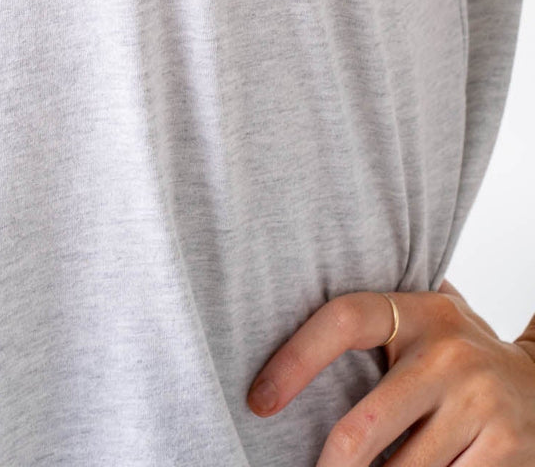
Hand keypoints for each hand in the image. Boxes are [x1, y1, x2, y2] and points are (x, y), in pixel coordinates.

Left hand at [246, 279, 534, 463]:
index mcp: (419, 313)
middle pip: (363, 426)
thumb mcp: (426, 326)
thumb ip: (376, 323)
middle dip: (331, 466)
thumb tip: (280, 324)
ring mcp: (479, 403)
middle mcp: (448, 354)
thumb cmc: (464, 359)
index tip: (259, 400)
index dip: (294, 360)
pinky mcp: (506, 449)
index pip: (343, 321)